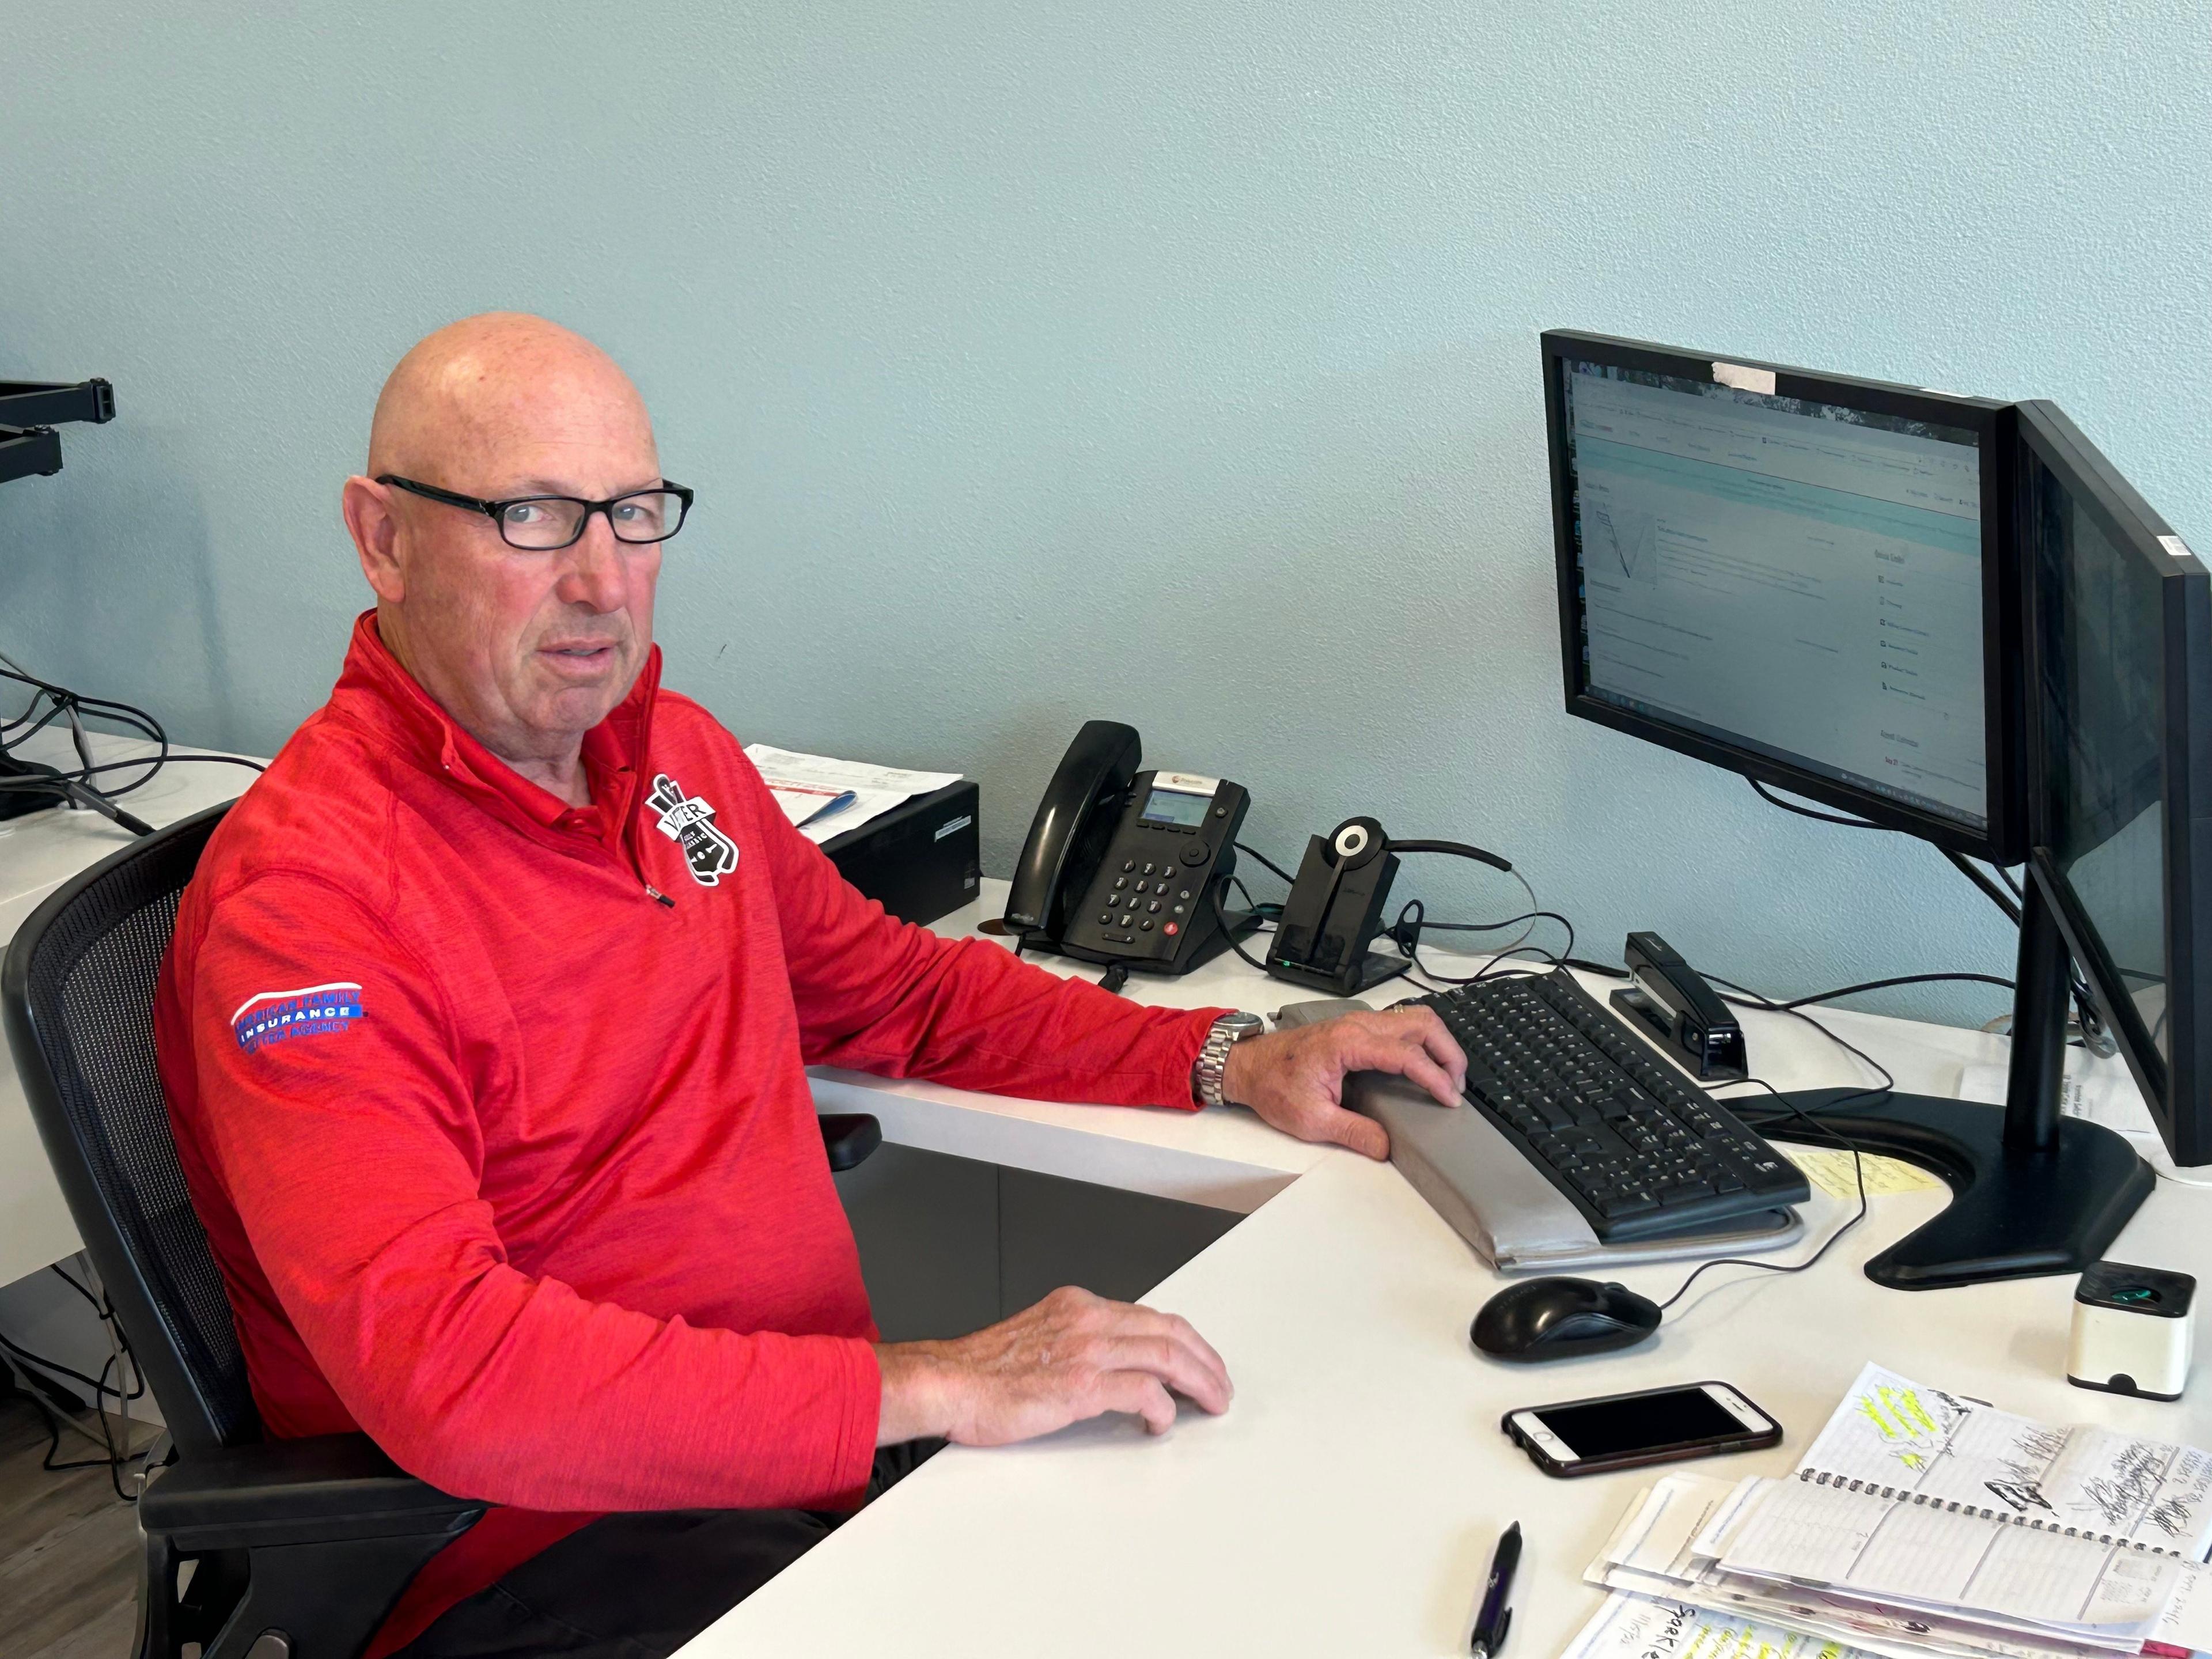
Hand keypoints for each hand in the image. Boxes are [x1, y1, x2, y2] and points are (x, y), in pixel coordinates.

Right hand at [875, 1285, 1231, 1446]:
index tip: (1199, 1361)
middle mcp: (1088, 1319)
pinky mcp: (1082, 1384)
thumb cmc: (981, 1371)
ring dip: (1200, 1382)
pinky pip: (1143, 1391)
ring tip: (1212, 1402)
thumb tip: (1108, 1366)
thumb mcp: (1037, 1337)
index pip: (1149, 1317)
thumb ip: (1074, 1343)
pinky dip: (1163, 1408)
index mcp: (1078, 1306)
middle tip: (1220, 1385)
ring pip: (1168, 1355)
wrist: (947, 1383)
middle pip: (1170, 1331)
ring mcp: (1087, 1349)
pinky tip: (1161, 1422)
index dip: (1184, 1340)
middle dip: (1206, 1359)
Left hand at [1219, 1006, 1464, 1159]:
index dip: (1434, 1077)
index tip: (1450, 1099)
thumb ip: (1353, 1133)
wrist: (1247, 1066)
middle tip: (1457, 1085)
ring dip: (1437, 1043)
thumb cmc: (1273, 1085)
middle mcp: (1356, 1025)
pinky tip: (1425, 1065)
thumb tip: (1385, 1146)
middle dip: (1448, 1052)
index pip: (1405, 1055)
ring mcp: (1357, 1022)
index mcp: (1347, 1043)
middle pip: (1420, 1023)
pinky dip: (1421, 1040)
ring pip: (1413, 1018)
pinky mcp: (1356, 1028)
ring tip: (1448, 1076)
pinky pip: (1400, 1024)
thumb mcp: (1311, 1120)